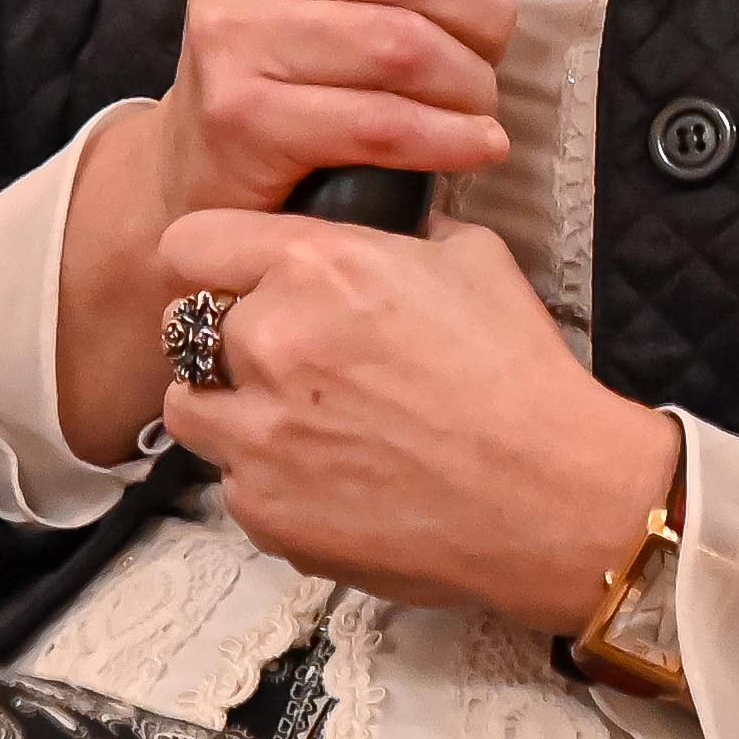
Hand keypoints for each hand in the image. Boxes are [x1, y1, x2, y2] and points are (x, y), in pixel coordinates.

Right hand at [50, 0, 556, 453]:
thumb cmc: (310, 81)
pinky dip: (447, 135)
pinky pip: (384, 112)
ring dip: (473, 82)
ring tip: (478, 111)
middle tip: (493, 57)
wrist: (204, 197)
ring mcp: (228, 27)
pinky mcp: (243, 113)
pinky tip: (463, 151)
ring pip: (410, 35)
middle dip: (484, 14)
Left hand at [148, 205, 678, 628]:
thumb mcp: (472, 261)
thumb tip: (372, 230)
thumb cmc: (521, 378)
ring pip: (190, 406)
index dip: (211, 262)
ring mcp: (259, 434)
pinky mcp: (264, 508)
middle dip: (229, 340)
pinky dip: (269, 478)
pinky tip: (335, 477)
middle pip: (185, 327)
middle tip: (290, 363)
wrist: (553, 498)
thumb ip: (394, 238)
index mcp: (315, 267)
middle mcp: (271, 343)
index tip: (229, 280)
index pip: (190, 243)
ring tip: (298, 423)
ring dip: (229, 408)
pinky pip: (232, 480)